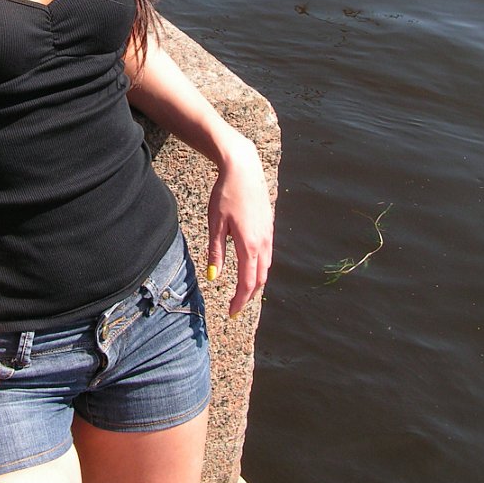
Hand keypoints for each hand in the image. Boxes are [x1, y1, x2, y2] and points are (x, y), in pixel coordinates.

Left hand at [206, 134, 273, 317]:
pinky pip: (268, 254)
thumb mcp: (215, 223)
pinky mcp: (269, 226)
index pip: (248, 283)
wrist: (244, 169)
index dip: (240, 301)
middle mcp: (263, 242)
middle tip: (236, 305)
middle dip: (249, 295)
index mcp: (250, 245)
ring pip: (266, 266)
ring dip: (256, 281)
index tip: (231, 313)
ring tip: (243, 290)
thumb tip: (214, 277)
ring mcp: (269, 234)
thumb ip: (216, 252)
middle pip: (260, 278)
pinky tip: (252, 265)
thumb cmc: (226, 194)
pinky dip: (260, 266)